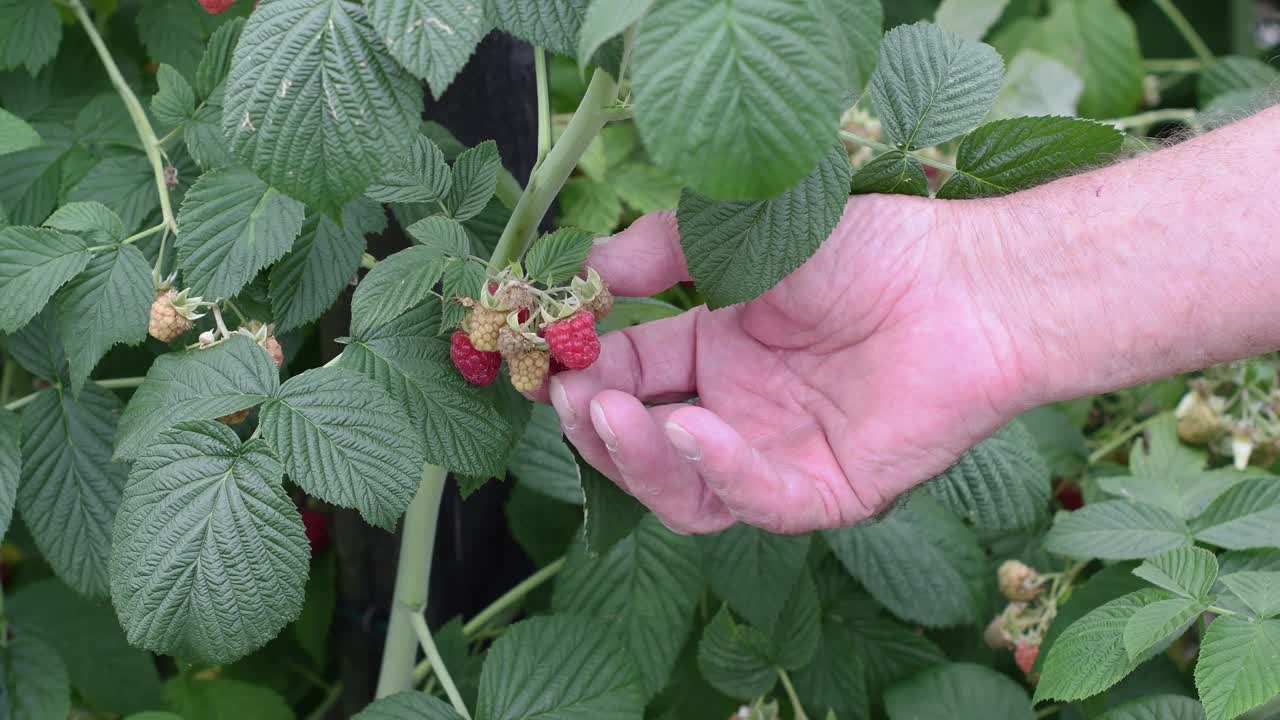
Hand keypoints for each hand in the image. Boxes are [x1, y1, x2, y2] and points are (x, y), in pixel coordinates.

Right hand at [544, 197, 1032, 533]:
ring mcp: (781, 455)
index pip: (630, 375)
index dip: (584, 370)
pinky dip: (721, 470)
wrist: (972, 281)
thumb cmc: (870, 250)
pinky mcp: (829, 490)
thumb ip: (662, 252)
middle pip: (647, 445)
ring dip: (638, 458)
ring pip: (687, 491)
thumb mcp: (744, 236)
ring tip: (606, 412)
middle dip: (596, 424)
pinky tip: (691, 425)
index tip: (545, 352)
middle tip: (566, 393)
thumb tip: (584, 271)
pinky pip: (760, 499)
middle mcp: (741, 412)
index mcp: (719, 354)